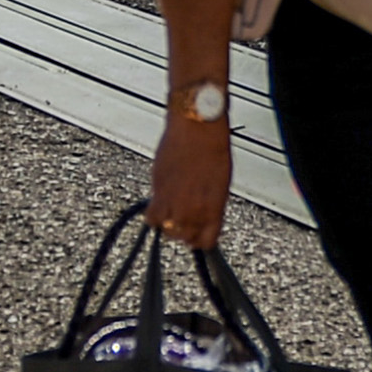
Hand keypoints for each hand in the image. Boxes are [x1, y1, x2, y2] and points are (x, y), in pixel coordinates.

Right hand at [148, 111, 232, 249]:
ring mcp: (175, 203)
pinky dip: (153, 215)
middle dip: (185, 231)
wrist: (197, 129)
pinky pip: (151, 217)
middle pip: (185, 238)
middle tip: (184, 219)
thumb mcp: (221, 183)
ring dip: (169, 223)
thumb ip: (211, 204)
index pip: (207, 242)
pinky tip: (159, 204)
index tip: (198, 236)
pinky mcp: (158, 192)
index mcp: (215, 210)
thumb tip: (204, 214)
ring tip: (171, 211)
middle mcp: (195, 211)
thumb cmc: (213, 148)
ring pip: (167, 230)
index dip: (201, 240)